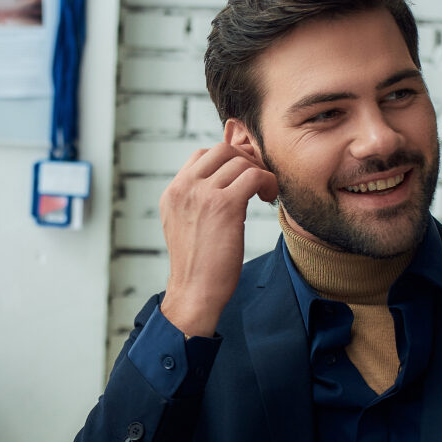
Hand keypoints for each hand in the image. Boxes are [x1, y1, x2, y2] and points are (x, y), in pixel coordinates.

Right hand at [157, 143, 277, 337]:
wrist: (194, 291)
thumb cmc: (196, 265)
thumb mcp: (182, 225)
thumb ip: (194, 201)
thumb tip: (221, 183)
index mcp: (173, 191)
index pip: (202, 155)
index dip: (228, 159)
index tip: (243, 176)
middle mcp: (184, 188)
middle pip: (222, 149)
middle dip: (246, 160)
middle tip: (258, 180)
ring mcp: (203, 194)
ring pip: (240, 161)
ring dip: (259, 173)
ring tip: (264, 193)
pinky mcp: (225, 205)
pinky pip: (254, 176)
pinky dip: (267, 182)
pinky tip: (269, 197)